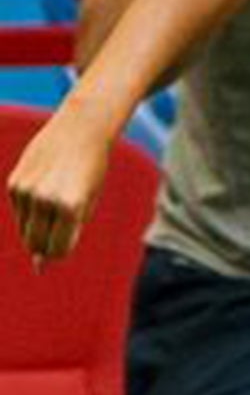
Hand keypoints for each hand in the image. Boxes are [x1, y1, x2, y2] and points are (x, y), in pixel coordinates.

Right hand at [8, 107, 112, 266]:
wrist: (81, 129)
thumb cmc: (91, 169)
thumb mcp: (87, 202)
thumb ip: (66, 233)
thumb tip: (39, 266)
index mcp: (70, 207)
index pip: (58, 250)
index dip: (63, 250)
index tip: (68, 239)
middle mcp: (44, 200)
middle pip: (36, 244)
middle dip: (46, 244)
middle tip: (61, 223)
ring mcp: (26, 192)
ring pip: (26, 230)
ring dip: (40, 225)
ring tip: (58, 200)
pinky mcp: (14, 184)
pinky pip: (20, 212)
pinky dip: (32, 209)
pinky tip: (46, 188)